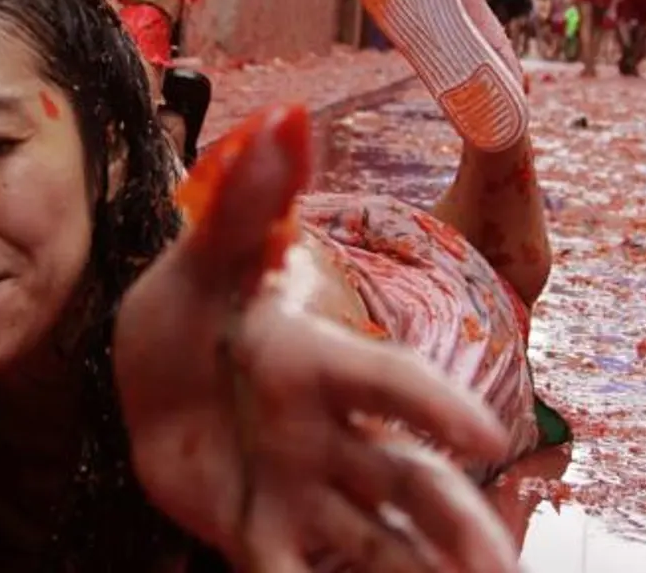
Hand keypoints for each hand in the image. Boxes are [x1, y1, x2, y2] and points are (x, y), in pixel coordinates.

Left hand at [116, 107, 516, 571]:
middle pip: (407, 481)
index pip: (386, 382)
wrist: (146, 377)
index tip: (487, 434)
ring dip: (419, 568)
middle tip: (498, 566)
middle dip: (455, 522)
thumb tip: (286, 118)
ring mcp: (302, 489)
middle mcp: (328, 433)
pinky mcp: (265, 533)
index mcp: (318, 363)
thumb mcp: (204, 262)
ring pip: (376, 541)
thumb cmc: (191, 311)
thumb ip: (247, 205)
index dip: (434, 405)